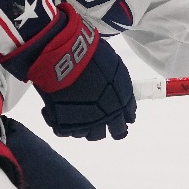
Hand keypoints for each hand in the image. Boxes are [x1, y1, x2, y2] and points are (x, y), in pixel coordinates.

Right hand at [0, 3, 135, 139]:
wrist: (66, 57)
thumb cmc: (91, 54)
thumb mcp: (112, 65)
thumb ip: (116, 82)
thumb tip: (113, 87)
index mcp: (123, 99)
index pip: (129, 115)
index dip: (125, 116)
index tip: (123, 116)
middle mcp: (109, 115)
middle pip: (116, 132)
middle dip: (113, 129)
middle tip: (104, 123)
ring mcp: (89, 122)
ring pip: (92, 134)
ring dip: (88, 127)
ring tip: (80, 118)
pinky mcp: (67, 124)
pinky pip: (67, 132)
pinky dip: (65, 125)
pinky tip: (58, 115)